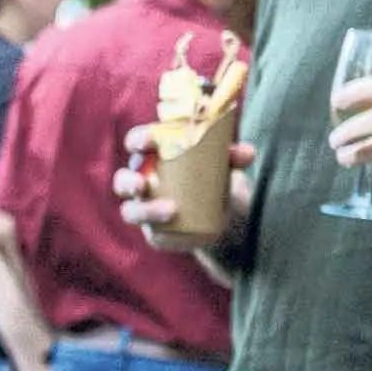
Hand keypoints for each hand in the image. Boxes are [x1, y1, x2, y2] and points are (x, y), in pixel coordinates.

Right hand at [115, 129, 253, 246]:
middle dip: (128, 181)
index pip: (136, 144)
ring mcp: (144, 208)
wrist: (220, 216)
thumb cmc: (214, 180)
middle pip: (123, 178)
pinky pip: (148, 230)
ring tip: (170, 210)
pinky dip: (157, 226)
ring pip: (130, 209)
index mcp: (152, 157)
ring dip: (143, 210)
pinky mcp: (152, 230)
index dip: (137, 140)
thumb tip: (247, 152)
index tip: (149, 140)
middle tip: (141, 183)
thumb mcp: (224, 167)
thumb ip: (233, 158)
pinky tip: (172, 222)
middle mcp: (141, 181)